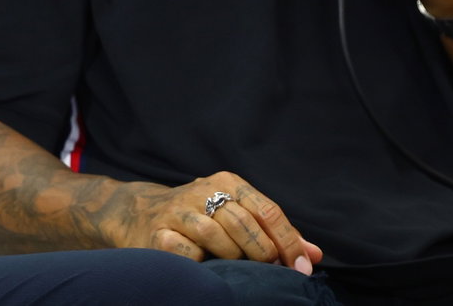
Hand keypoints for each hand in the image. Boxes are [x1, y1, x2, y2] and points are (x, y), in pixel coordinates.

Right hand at [103, 173, 320, 273]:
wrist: (138, 213)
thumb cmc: (199, 217)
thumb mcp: (237, 214)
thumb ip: (274, 232)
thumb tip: (314, 255)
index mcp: (227, 181)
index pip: (267, 210)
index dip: (288, 241)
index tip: (300, 267)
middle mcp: (203, 190)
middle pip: (244, 222)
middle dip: (264, 252)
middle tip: (271, 270)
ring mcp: (178, 211)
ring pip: (215, 234)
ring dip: (232, 255)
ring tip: (236, 265)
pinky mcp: (158, 232)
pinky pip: (185, 250)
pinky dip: (200, 261)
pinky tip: (204, 265)